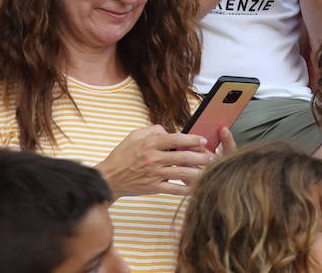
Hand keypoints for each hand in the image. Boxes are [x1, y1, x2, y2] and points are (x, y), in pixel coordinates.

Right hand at [96, 125, 213, 197]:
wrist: (108, 179)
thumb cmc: (122, 155)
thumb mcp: (134, 135)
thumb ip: (153, 130)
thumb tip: (168, 131)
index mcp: (150, 144)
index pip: (176, 139)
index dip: (192, 140)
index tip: (203, 141)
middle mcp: (154, 159)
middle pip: (183, 157)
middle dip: (201, 157)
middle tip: (213, 157)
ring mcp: (154, 175)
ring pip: (182, 174)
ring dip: (198, 172)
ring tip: (209, 171)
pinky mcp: (153, 188)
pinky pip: (174, 189)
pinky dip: (187, 189)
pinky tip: (197, 187)